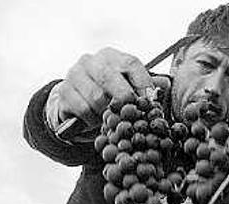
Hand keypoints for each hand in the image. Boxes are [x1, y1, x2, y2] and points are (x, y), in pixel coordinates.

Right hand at [53, 47, 168, 127]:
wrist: (76, 102)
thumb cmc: (109, 95)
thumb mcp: (126, 87)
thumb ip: (144, 87)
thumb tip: (163, 88)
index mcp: (111, 56)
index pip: (131, 64)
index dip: (143, 83)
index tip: (150, 102)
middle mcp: (91, 60)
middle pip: (110, 77)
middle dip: (124, 99)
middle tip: (131, 114)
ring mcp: (75, 74)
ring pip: (96, 97)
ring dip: (107, 114)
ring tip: (111, 120)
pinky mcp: (64, 91)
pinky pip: (83, 109)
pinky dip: (93, 120)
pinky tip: (95, 122)